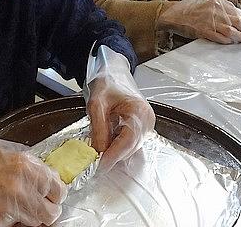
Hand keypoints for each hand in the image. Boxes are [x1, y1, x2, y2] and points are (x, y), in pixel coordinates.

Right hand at [0, 137, 65, 226]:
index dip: (56, 194)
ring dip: (30, 216)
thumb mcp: (14, 152)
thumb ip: (35, 167)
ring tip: (19, 205)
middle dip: (47, 209)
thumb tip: (49, 179)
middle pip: (51, 213)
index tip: (52, 195)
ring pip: (35, 222)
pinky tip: (5, 209)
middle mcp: (23, 188)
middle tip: (40, 205)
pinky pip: (14, 226)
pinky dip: (12, 221)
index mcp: (30, 168)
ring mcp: (11, 206)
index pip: (59, 191)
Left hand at [84, 46, 154, 172]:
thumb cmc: (107, 84)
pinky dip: (116, 146)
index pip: (128, 140)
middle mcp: (147, 121)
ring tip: (97, 154)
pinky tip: (105, 145)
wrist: (113, 73)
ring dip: (114, 152)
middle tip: (94, 165)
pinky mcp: (140, 129)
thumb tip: (99, 151)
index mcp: (140, 111)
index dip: (114, 155)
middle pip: (130, 147)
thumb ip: (99, 128)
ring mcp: (145, 126)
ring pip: (129, 148)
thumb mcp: (97, 104)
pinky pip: (128, 143)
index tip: (100, 166)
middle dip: (112, 156)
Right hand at [157, 0, 240, 43]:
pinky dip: (228, 42)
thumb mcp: (213, 4)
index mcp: (223, 4)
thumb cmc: (194, 8)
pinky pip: (221, 39)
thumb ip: (227, 10)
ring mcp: (213, 23)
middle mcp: (220, 13)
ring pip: (233, 33)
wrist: (176, 13)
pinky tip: (231, 43)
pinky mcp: (206, 32)